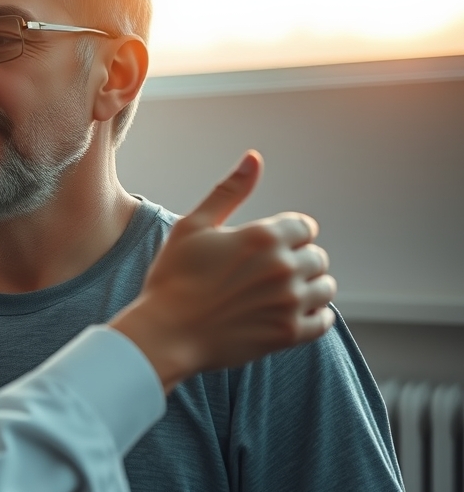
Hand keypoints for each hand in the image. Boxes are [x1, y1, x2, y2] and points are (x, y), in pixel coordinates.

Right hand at [110, 150, 335, 391]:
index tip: (266, 248)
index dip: (287, 235)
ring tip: (279, 294)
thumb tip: (254, 158)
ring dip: (309, 288)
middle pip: (317, 257)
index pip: (304, 227)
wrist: (165, 333)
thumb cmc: (174, 277)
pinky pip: (324, 321)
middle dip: (298, 261)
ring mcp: (289, 302)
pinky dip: (314, 316)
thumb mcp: (193, 226)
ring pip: (326, 287)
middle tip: (266, 274)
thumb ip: (229, 191)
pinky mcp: (288, 334)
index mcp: (264, 236)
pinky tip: (289, 314)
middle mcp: (284, 267)